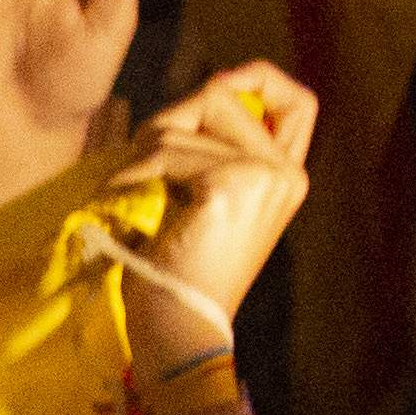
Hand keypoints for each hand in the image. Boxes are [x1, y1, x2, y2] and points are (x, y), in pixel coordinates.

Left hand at [127, 64, 317, 325]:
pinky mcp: (231, 185)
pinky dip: (132, 171)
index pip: (296, 101)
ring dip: (143, 150)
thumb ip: (210, 154)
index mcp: (288, 178)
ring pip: (188, 120)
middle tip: (138, 165)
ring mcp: (264, 177)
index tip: (213, 89)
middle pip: (222, 98)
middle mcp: (287, 174)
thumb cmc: (180, 276)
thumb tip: (196, 96)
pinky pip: (167, 150)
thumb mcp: (204, 204)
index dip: (255, 81)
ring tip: (128, 190)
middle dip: (169, 120)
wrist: (181, 333)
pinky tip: (119, 196)